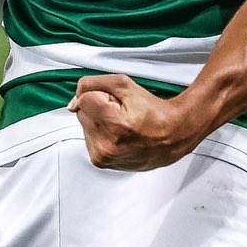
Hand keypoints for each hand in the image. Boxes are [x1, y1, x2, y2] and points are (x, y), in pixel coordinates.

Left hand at [70, 75, 190, 170]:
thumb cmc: (154, 112)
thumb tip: (74, 100)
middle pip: (82, 113)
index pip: (84, 99)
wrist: (172, 136)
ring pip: (85, 126)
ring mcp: (103, 156)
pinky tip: (118, 135)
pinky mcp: (101, 162)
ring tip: (121, 126)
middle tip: (121, 113)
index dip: (101, 95)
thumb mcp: (125, 85)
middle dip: (98, 108)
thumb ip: (93, 84)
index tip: (118, 102)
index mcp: (114, 124)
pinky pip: (89, 139)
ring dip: (99, 122)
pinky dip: (100, 134)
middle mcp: (106, 145)